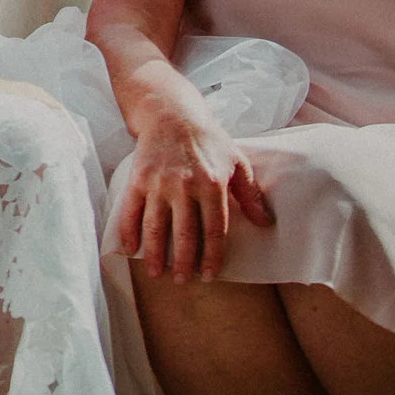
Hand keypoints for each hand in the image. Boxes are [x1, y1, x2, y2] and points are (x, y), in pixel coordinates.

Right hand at [107, 113, 272, 281]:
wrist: (171, 114)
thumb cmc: (208, 139)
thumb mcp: (238, 162)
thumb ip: (250, 194)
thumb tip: (265, 223)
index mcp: (212, 185)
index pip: (214, 230)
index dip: (212, 256)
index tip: (209, 275)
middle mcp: (185, 187)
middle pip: (185, 234)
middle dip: (184, 262)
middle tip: (182, 281)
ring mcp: (159, 183)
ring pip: (157, 226)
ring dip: (156, 253)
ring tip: (157, 273)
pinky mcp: (138, 178)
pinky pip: (132, 210)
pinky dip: (129, 230)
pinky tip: (129, 248)